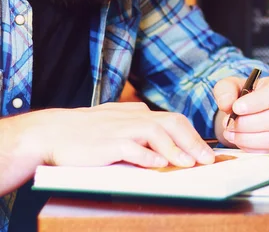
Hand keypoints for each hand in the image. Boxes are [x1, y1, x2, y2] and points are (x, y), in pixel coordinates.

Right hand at [20, 102, 214, 167]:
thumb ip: (141, 129)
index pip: (174, 121)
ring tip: (189, 164)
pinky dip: (147, 156)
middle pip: (172, 124)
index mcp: (139, 112)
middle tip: (207, 159)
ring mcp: (120, 128)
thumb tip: (167, 144)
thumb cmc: (86, 132)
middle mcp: (134, 117)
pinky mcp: (106, 143)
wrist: (51, 132)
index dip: (193, 136)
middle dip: (193, 142)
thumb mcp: (119, 123)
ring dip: (175, 149)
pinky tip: (160, 165)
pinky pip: (131, 147)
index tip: (206, 152)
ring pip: (156, 133)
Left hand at [214, 74, 268, 152]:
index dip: (257, 102)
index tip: (237, 108)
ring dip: (248, 138)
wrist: (251, 112)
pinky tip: (240, 140)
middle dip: (248, 123)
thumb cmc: (246, 97)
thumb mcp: (233, 86)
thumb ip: (226, 89)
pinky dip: (252, 148)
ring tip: (231, 133)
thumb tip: (227, 103)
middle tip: (230, 124)